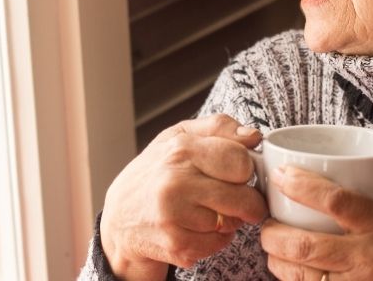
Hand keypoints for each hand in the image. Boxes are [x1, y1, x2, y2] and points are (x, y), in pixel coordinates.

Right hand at [100, 114, 268, 279]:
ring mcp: (174, 216)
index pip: (241, 161)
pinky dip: (214, 239)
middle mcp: (175, 182)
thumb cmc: (155, 172)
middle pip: (243, 198)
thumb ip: (219, 128)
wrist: (120, 217)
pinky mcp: (176, 245)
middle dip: (247, 201)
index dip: (245, 169)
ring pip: (233, 223)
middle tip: (236, 198)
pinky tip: (197, 228)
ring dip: (228, 221)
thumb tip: (253, 136)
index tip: (238, 173)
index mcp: (180, 149)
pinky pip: (218, 244)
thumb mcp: (180, 137)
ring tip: (206, 210)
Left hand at [260, 166, 372, 280]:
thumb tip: (344, 180)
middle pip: (304, 245)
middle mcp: (370, 259)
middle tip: (266, 223)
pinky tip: (291, 273)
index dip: (302, 186)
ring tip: (274, 248)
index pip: (337, 201)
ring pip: (301, 276)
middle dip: (273, 233)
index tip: (281, 175)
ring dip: (278, 261)